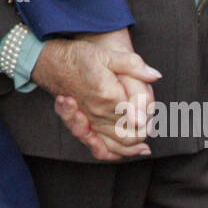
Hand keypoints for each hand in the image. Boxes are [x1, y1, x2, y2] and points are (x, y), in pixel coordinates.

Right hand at [31, 28, 159, 161]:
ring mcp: (89, 122)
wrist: (52, 63)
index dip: (148, 121)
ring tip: (144, 146)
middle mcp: (98, 113)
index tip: (154, 118)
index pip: (137, 119)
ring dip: (132, 147)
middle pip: (129, 135)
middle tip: (153, 125)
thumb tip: (155, 76)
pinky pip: (99, 148)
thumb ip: (134, 65)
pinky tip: (123, 151)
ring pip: (116, 144)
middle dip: (143, 134)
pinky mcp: (83, 125)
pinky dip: (113, 152)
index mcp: (108, 96)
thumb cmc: (80, 57)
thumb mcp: (109, 55)